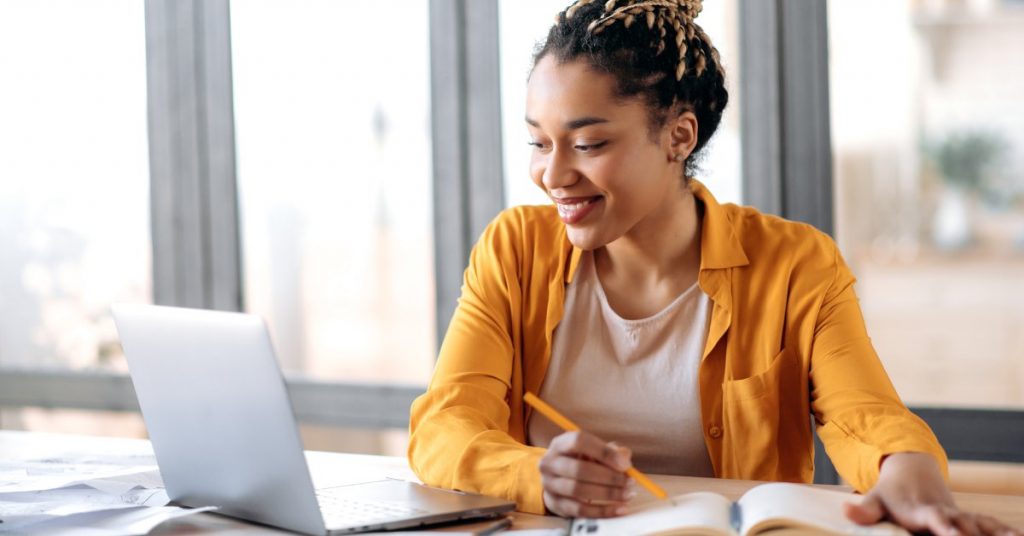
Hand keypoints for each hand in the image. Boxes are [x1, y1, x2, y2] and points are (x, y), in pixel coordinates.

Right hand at [538, 430, 636, 517]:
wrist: (557, 479)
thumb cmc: (580, 461)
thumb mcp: (593, 451)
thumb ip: (610, 451)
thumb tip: (624, 459)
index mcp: (560, 444)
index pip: (579, 442)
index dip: (604, 452)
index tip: (625, 464)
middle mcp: (550, 462)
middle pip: (579, 469)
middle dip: (609, 477)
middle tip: (630, 483)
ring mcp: (549, 484)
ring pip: (579, 491)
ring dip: (607, 494)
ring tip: (627, 495)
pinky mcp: (554, 504)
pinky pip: (579, 510)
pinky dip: (602, 511)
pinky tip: (619, 509)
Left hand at [844, 452, 1022, 535]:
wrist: (911, 472)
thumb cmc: (891, 493)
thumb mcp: (875, 499)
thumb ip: (865, 509)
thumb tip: (846, 510)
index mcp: (921, 510)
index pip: (934, 518)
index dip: (944, 526)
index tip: (954, 534)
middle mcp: (944, 512)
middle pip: (963, 524)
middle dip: (972, 534)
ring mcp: (958, 515)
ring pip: (980, 524)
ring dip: (994, 533)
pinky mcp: (967, 519)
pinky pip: (989, 525)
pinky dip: (1004, 530)